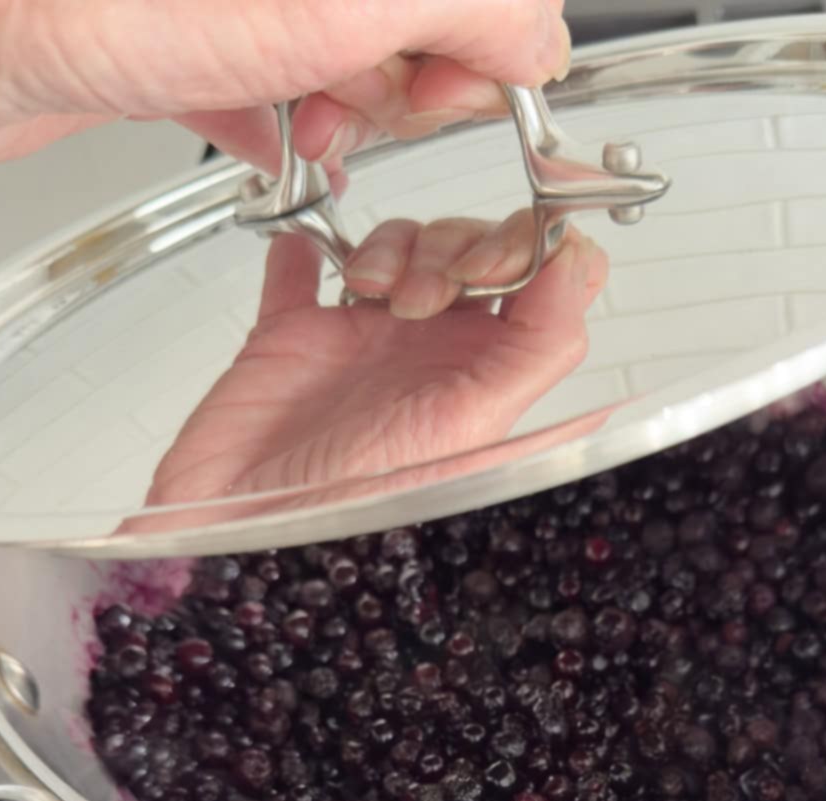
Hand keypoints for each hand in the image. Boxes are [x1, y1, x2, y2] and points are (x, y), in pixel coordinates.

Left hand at [0, 0, 569, 170]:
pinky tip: (268, 138)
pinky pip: (266, 90)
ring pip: (338, 64)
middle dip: (403, 83)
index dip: (479, 42)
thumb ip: (469, 8)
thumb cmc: (115, 1)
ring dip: (342, 115)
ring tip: (310, 129)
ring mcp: (238, 3)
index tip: (462, 91)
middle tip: (368, 104)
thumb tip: (538, 44)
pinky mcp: (186, 42)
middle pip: (406, 26)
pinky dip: (280, 127)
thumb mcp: (346, 1)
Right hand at [142, 219, 606, 517]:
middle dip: (451, 248)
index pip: (544, 282)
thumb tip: (577, 266)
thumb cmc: (357, 511)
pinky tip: (308, 258)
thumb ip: (538, 349)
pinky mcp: (297, 333)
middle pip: (471, 248)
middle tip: (419, 299)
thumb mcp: (473, 433)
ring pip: (402, 243)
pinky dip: (306, 245)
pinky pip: (305, 264)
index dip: (530, 248)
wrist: (248, 532)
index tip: (494, 262)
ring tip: (368, 292)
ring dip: (391, 246)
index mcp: (485, 377)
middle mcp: (435, 354)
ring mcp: (366, 339)